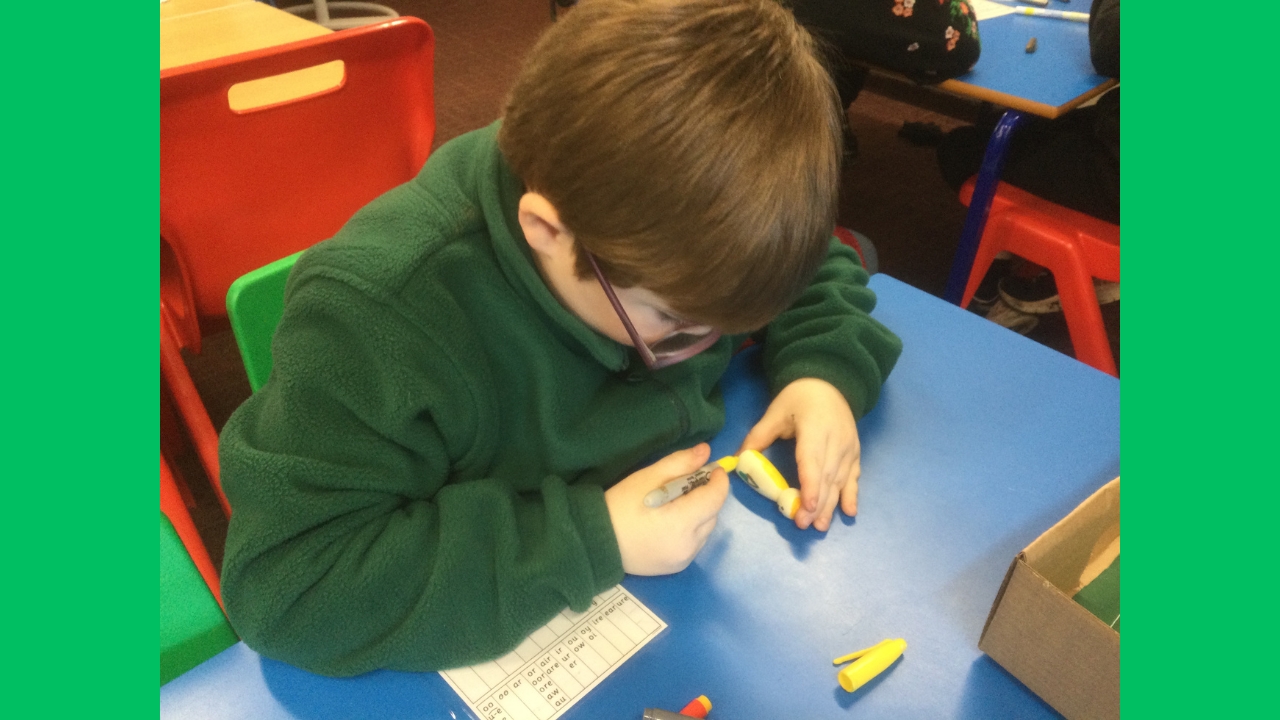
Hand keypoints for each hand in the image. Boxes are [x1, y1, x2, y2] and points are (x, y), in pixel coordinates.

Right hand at [605, 443, 729, 574]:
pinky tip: (671, 523)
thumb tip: (706, 451)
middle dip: (706, 497)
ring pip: (705, 530)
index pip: (715, 499)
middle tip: (687, 485)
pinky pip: (694, 544)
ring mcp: (683, 559)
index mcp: (681, 522)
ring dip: (699, 514)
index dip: (718, 481)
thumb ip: (680, 463)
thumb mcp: (648, 477)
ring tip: (676, 505)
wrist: (596, 541)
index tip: (712, 469)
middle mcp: (688, 545)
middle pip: (712, 514)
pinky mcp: (676, 567)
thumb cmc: (620, 506)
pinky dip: (691, 531)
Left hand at [739, 379, 859, 530]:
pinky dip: (852, 495)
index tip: (807, 507)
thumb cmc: (798, 398)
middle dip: (817, 504)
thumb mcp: (775, 413)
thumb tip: (738, 460)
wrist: (828, 383)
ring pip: (840, 480)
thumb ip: (758, 436)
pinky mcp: (855, 452)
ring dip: (831, 505)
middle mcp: (836, 440)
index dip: (811, 486)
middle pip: (826, 476)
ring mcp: (848, 448)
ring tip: (821, 526)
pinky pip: (854, 476)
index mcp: (815, 429)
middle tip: (803, 525)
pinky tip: (849, 512)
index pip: (813, 462)